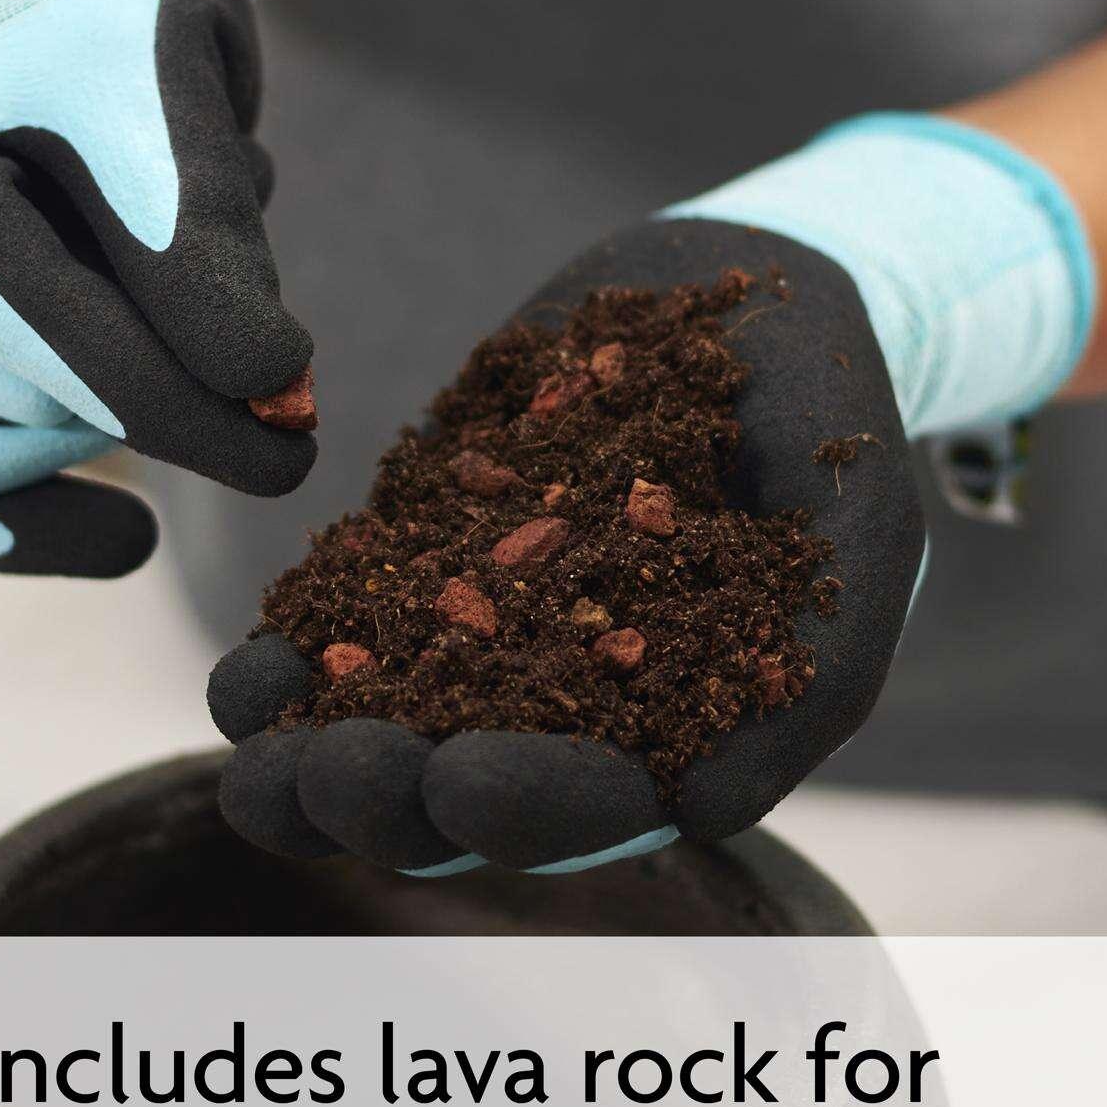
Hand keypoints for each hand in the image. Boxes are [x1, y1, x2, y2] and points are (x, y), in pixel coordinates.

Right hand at [0, 0, 311, 576]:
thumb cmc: (116, 2)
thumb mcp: (166, 80)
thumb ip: (203, 233)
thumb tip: (268, 387)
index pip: (31, 327)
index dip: (177, 401)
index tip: (294, 442)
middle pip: (7, 406)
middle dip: (166, 406)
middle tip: (277, 383)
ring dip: (103, 435)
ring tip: (182, 343)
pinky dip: (20, 534)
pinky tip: (132, 537)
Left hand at [207, 218, 924, 872]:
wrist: (742, 293)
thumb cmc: (823, 423)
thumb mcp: (858, 539)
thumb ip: (812, 680)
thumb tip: (704, 814)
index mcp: (664, 727)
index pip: (590, 805)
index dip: (526, 810)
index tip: (466, 785)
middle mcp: (562, 703)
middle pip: (463, 796)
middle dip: (392, 803)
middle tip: (330, 780)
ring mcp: (480, 637)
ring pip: (384, 734)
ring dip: (313, 766)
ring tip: (258, 764)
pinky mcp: (418, 564)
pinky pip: (341, 634)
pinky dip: (291, 664)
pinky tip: (248, 674)